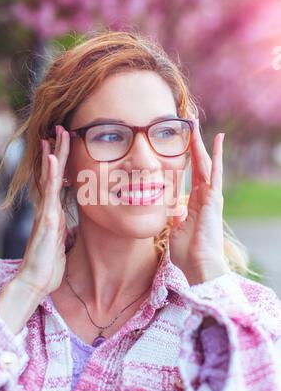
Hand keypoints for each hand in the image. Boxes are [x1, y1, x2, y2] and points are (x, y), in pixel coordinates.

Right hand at [14, 125, 69, 298]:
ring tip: (57, 133)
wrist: (36, 281)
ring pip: (51, 177)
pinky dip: (52, 174)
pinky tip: (52, 157)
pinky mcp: (47, 219)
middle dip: (58, 150)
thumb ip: (63, 229)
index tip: (65, 144)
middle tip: (61, 128)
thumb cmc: (48, 264)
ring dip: (55, 154)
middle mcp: (48, 207)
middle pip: (53, 173)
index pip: (58, 181)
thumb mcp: (60, 242)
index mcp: (53, 212)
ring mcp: (46, 211)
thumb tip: (68, 224)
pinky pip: (51, 192)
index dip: (61, 162)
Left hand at [169, 117, 230, 284]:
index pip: (193, 174)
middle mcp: (205, 196)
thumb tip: (172, 210)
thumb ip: (175, 216)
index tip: (184, 142)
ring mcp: (211, 197)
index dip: (189, 157)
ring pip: (206, 164)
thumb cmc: (188, 252)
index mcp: (195, 202)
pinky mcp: (214, 200)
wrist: (198, 266)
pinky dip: (217, 157)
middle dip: (194, 144)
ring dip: (201, 144)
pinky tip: (218, 140)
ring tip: (198, 125)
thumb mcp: (176, 229)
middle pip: (200, 164)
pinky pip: (215, 174)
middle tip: (190, 124)